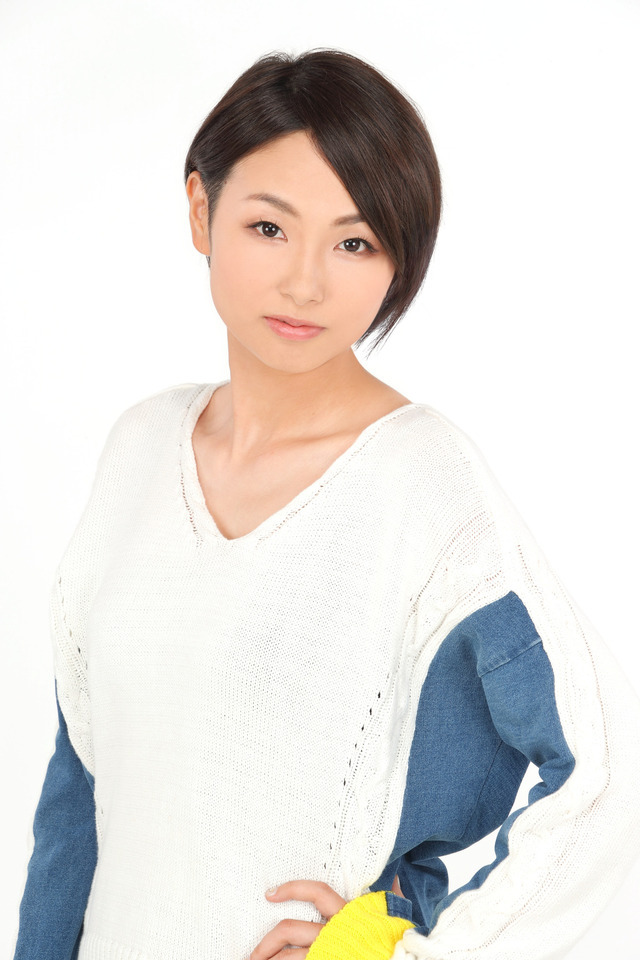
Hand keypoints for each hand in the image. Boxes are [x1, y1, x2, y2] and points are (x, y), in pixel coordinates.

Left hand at [249, 876, 404, 959]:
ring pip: (288, 959)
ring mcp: (327, 954)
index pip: (316, 893)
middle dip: (266, 943)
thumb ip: (391, 896)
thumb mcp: (394, 918)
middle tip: (252, 954)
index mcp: (347, 916)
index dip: (292, 889)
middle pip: (289, 930)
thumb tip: (396, 879)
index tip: (271, 893)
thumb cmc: (397, 943)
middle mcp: (333, 935)